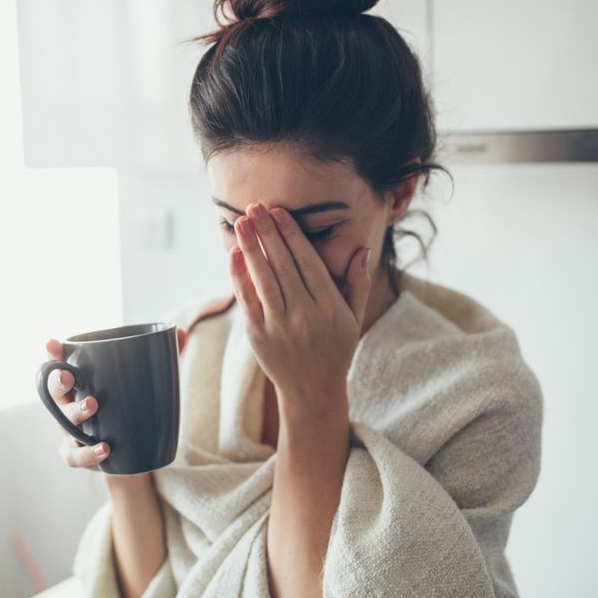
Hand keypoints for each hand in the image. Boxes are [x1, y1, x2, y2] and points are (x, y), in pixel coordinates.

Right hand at [45, 328, 187, 474]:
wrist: (128, 452)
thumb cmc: (129, 408)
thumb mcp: (142, 384)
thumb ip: (162, 358)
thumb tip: (183, 332)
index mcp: (80, 383)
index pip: (59, 363)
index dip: (52, 353)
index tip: (52, 343)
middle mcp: (67, 405)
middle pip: (53, 391)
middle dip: (57, 381)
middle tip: (70, 376)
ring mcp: (69, 431)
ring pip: (63, 423)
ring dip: (75, 413)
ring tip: (93, 405)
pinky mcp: (77, 455)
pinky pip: (75, 456)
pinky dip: (88, 453)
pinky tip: (105, 448)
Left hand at [229, 202, 370, 421]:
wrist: (312, 391)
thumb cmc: (335, 349)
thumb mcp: (353, 318)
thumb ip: (357, 284)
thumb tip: (362, 250)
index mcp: (330, 307)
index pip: (308, 262)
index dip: (292, 235)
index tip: (281, 212)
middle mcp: (304, 315)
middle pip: (283, 265)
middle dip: (268, 232)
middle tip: (256, 206)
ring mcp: (279, 325)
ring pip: (263, 278)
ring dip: (251, 247)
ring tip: (241, 222)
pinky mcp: (258, 335)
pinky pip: (247, 299)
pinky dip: (239, 275)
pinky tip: (235, 253)